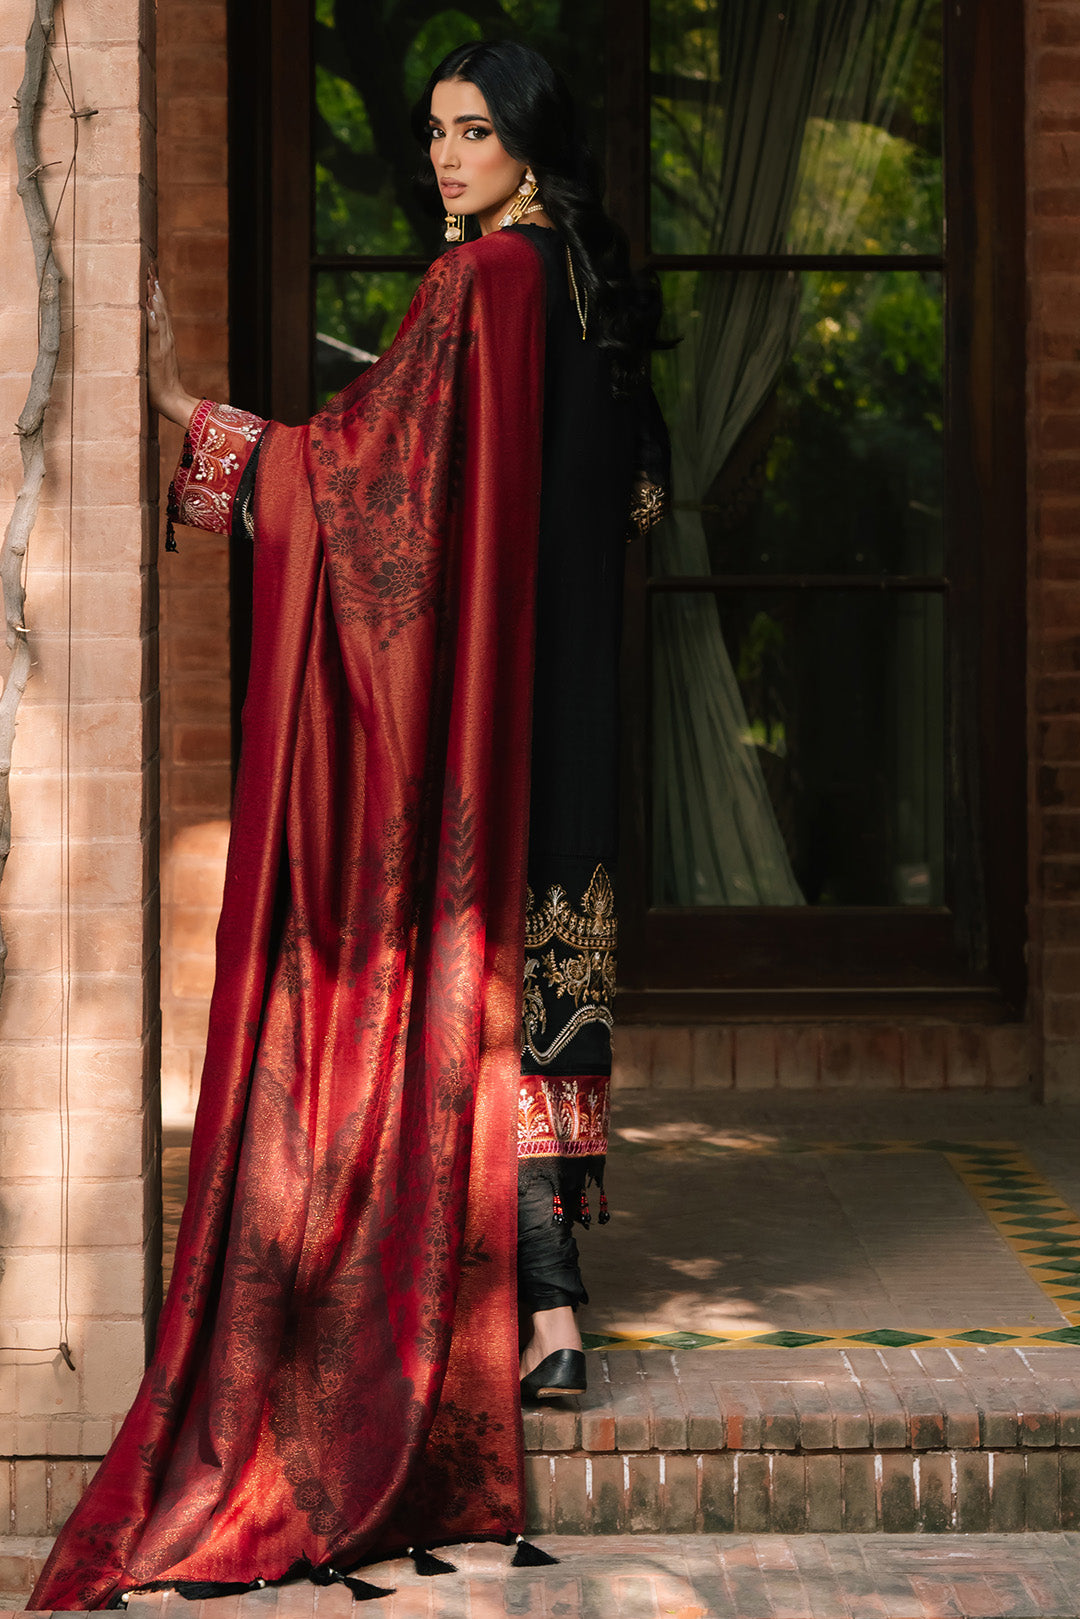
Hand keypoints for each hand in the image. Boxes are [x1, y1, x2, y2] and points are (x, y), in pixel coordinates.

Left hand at [146, 269, 198, 428]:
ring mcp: (163, 346)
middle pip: (162, 308)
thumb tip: (145, 333)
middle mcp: (167, 338)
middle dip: (155, 287)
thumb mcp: (156, 360)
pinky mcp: (157, 354)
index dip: (157, 292)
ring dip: (155, 297)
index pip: (161, 310)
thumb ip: (153, 346)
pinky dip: (153, 319)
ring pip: (160, 316)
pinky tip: (150, 306)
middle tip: (150, 267)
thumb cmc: (161, 384)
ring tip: (151, 279)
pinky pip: (155, 334)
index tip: (152, 274)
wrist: (172, 400)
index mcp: (166, 339)